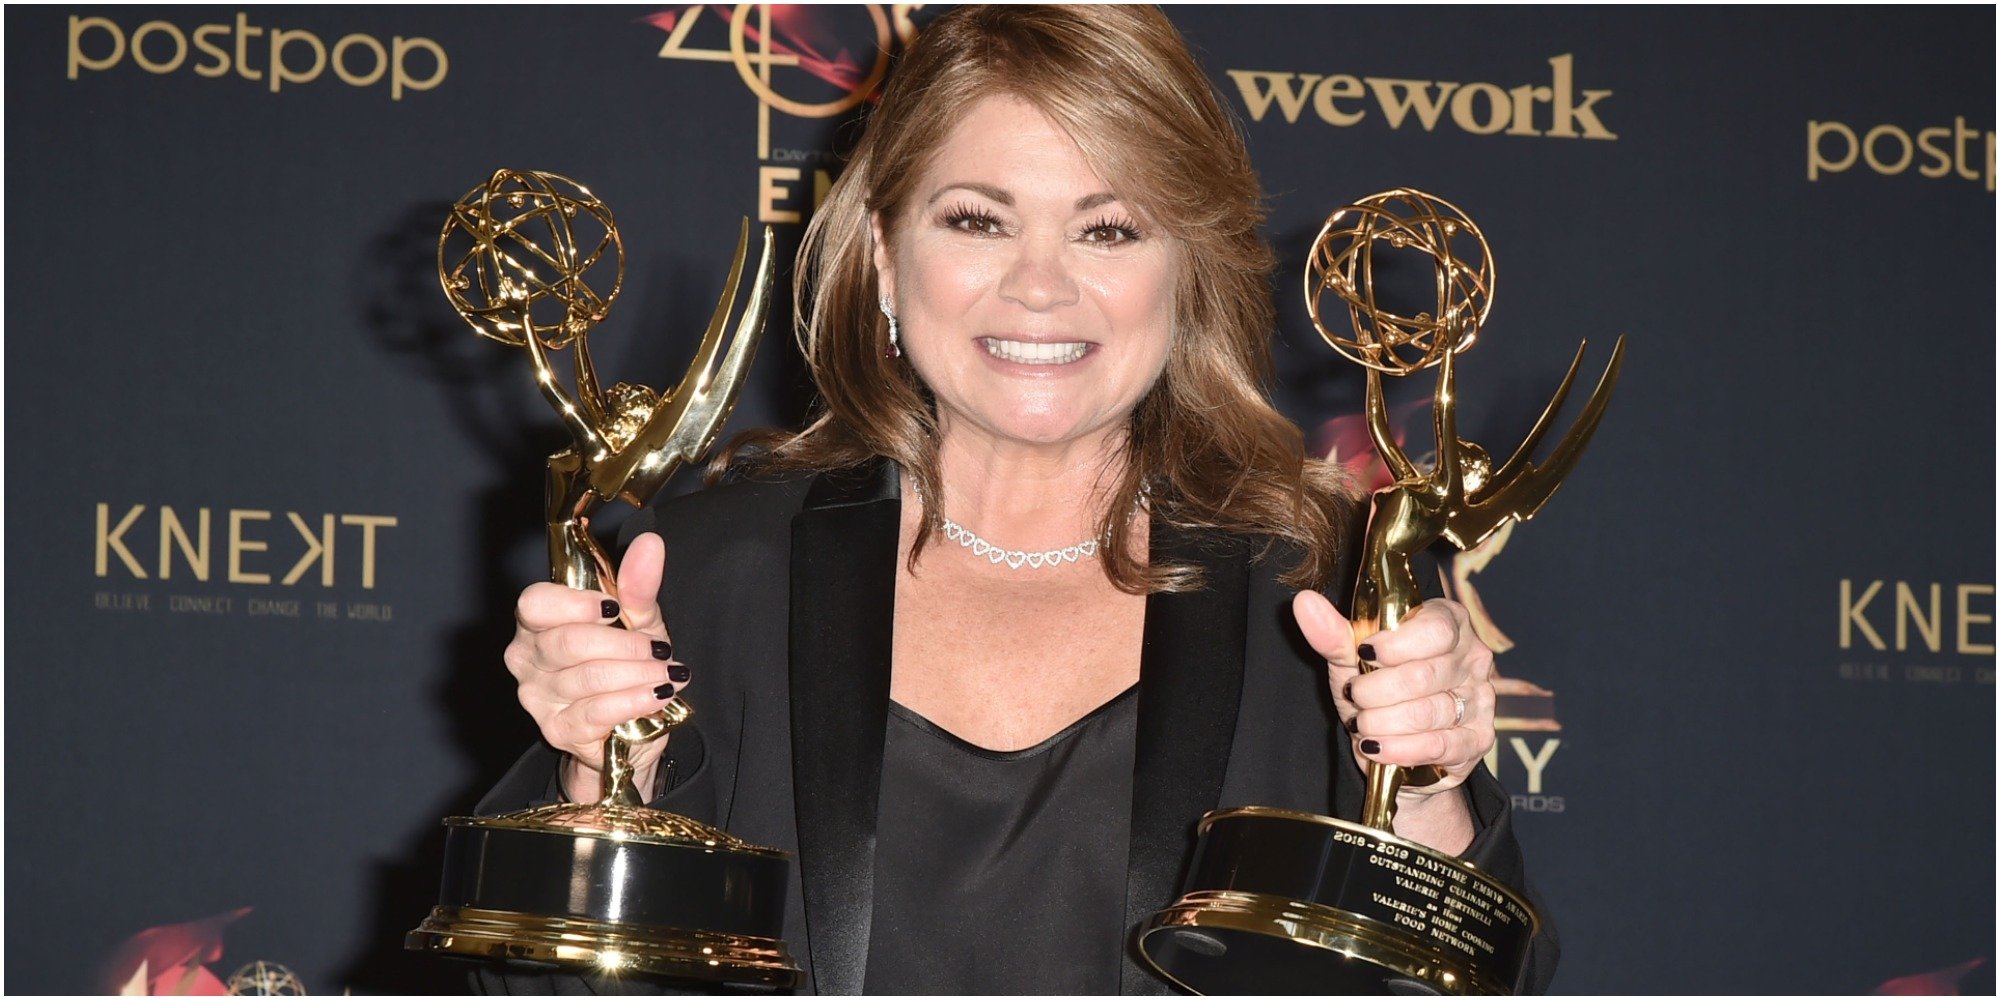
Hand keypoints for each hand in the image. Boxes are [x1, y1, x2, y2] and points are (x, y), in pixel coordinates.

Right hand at [503, 532, 684, 802]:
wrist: (635, 723)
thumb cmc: (628, 663)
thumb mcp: (639, 621)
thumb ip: (638, 585)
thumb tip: (650, 544)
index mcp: (539, 621)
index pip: (535, 604)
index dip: (575, 604)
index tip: (615, 607)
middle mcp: (527, 657)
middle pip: (568, 643)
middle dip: (625, 645)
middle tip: (661, 649)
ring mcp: (538, 697)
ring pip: (588, 677)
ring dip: (638, 674)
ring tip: (669, 673)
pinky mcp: (557, 730)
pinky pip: (596, 711)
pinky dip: (634, 700)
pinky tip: (658, 695)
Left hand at [1293, 591, 1495, 847]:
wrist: (1393, 741)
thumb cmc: (1377, 688)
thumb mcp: (1352, 660)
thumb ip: (1333, 634)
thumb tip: (1304, 602)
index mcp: (1449, 623)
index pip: (1435, 629)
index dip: (1395, 645)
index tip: (1364, 655)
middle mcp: (1473, 659)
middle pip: (1423, 675)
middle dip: (1376, 692)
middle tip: (1357, 697)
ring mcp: (1479, 700)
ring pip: (1426, 713)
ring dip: (1381, 722)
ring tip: (1363, 724)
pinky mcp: (1477, 739)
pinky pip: (1438, 745)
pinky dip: (1398, 749)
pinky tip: (1376, 747)